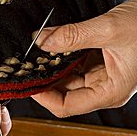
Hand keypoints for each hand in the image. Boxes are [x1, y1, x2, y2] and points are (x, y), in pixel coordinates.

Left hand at [32, 0, 136, 117]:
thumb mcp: (109, 29)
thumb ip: (73, 36)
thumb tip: (41, 41)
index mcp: (110, 92)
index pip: (66, 106)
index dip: (43, 97)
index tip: (26, 81)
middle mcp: (105, 90)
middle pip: (64, 95)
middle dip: (45, 81)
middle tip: (27, 64)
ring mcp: (103, 78)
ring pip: (69, 80)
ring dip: (53, 68)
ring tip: (37, 54)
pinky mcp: (102, 65)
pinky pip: (76, 67)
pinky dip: (63, 58)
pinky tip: (52, 46)